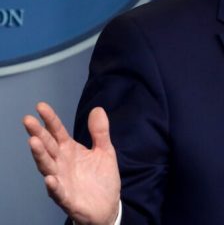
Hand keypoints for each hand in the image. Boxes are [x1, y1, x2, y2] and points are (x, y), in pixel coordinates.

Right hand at [23, 102, 120, 224]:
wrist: (107, 206)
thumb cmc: (101, 177)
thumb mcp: (105, 151)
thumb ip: (100, 132)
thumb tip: (98, 108)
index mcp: (70, 150)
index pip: (57, 132)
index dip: (50, 120)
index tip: (40, 106)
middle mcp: (62, 163)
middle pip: (48, 146)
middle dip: (38, 134)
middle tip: (27, 120)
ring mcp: (62, 180)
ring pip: (47, 166)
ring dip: (40, 155)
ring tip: (33, 142)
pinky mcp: (67, 198)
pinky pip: (58, 192)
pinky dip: (53, 186)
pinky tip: (50, 178)